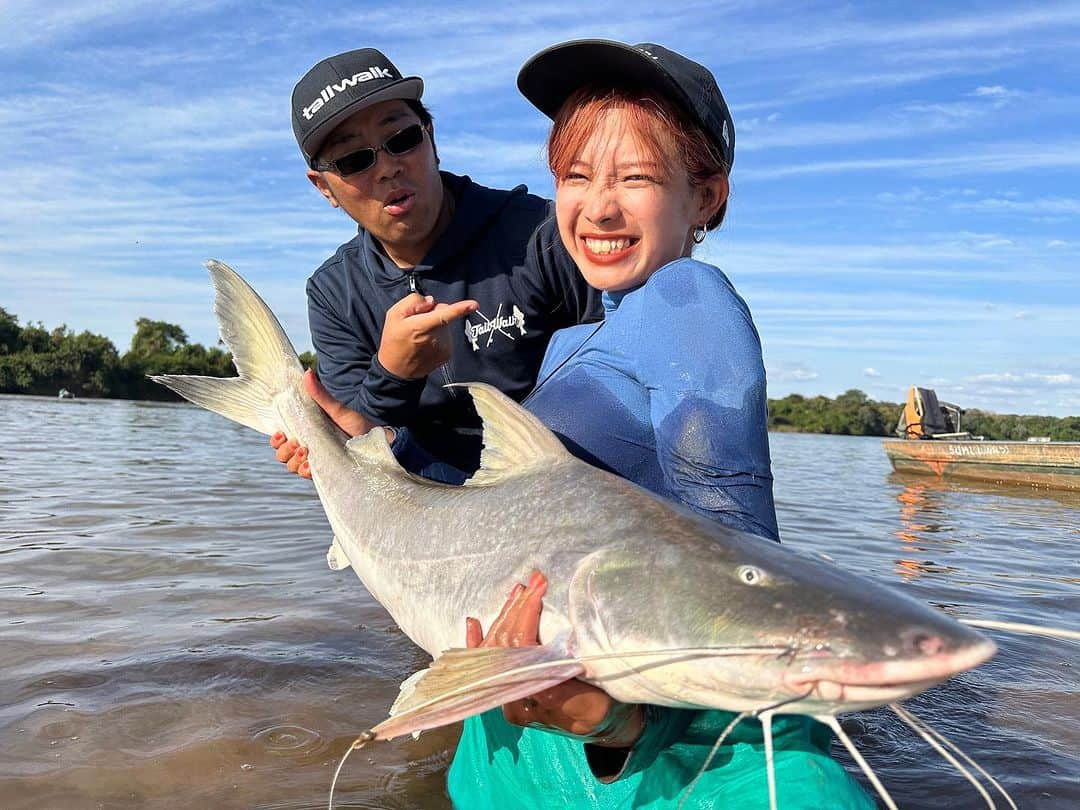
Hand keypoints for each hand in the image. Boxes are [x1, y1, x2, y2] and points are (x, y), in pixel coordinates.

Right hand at [269, 369, 386, 479]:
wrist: (379, 442)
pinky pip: (309, 476)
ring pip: (293, 467)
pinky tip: (310, 466)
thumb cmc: (358, 425)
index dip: (276, 440)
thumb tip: (307, 372)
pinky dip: (306, 471)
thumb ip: (321, 396)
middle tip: (296, 443)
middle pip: (283, 456)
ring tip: (305, 451)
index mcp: (307, 434)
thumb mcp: (338, 410)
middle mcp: (309, 449)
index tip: (281, 434)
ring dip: (294, 461)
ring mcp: (317, 462)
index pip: (282, 440)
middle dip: (284, 451)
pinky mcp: (327, 472)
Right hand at [377, 293, 477, 379]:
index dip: (460, 309)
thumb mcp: (393, 315)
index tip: (474, 305)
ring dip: (436, 326)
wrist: (397, 370)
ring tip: (420, 335)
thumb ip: (412, 302)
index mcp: (421, 326)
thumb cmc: (393, 340)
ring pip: (446, 325)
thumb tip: (431, 301)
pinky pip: (446, 336)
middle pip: (443, 313)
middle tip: (417, 322)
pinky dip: (438, 336)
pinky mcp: (447, 354)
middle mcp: (435, 337)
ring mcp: (443, 347)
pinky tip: (426, 344)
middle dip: (434, 312)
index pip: (443, 315)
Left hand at [465, 571, 644, 746]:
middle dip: (518, 608)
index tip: (539, 590)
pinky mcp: (509, 690)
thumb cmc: (602, 709)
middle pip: (506, 646)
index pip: (521, 650)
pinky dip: (477, 643)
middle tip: (535, 579)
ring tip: (518, 590)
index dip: (527, 616)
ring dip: (505, 616)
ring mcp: (508, 694)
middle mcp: (515, 699)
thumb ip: (570, 687)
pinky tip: (473, 622)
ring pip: (496, 650)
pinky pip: (486, 665)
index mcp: (536, 699)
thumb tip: (555, 659)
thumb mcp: (594, 701)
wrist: (601, 725)